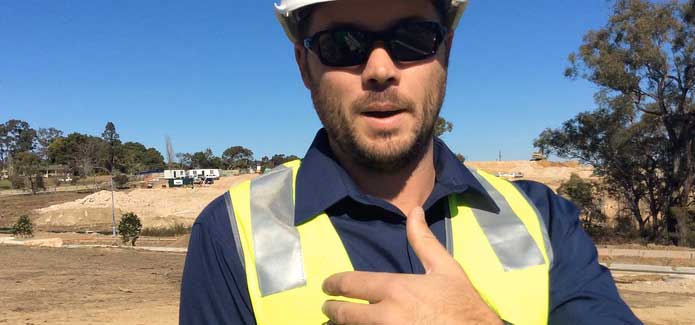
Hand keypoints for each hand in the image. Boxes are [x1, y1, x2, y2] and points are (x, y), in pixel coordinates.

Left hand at [321, 207, 501, 324]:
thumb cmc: (462, 304)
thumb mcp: (446, 268)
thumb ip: (423, 241)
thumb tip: (414, 211)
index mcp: (396, 289)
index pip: (352, 284)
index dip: (334, 284)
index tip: (327, 286)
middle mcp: (386, 315)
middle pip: (345, 314)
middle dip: (332, 311)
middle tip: (327, 309)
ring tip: (336, 323)